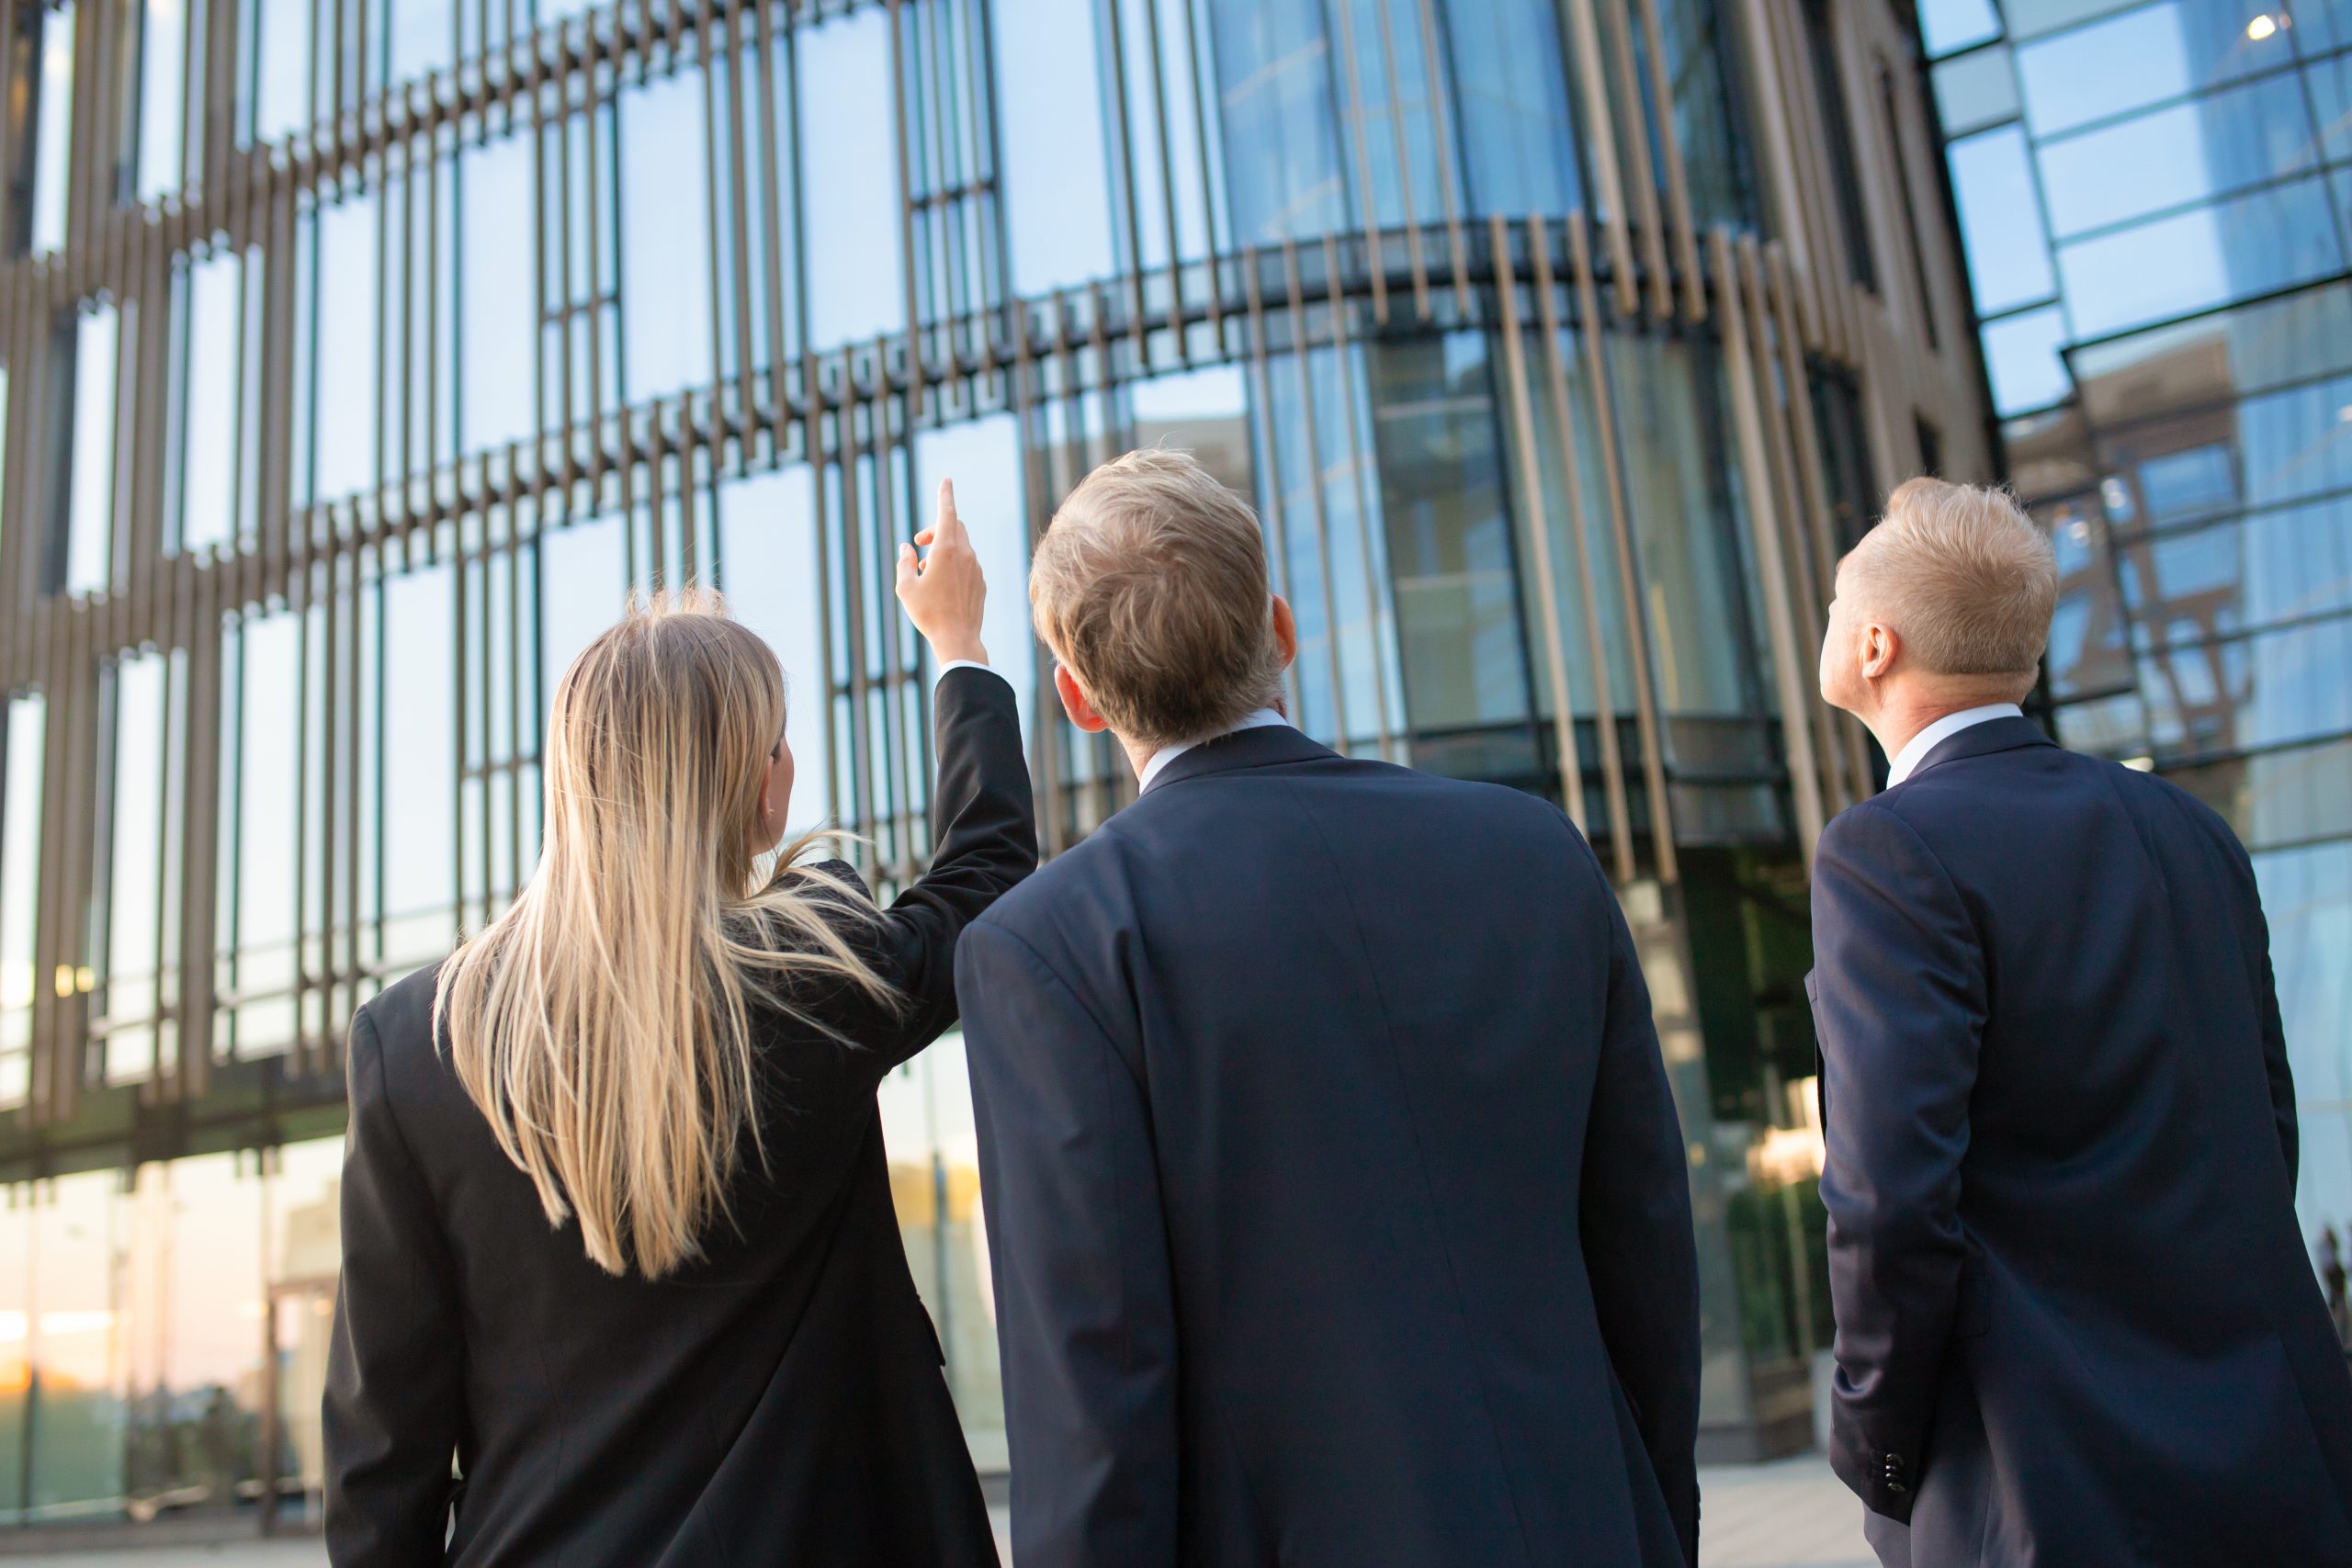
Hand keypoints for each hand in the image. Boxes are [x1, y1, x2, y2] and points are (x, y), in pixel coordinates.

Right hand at [896, 479, 988, 667]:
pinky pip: (967, 564)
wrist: (958, 639)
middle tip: (919, 543)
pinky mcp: (981, 583)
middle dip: (936, 529)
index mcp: (947, 550)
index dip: (945, 494)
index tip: (946, 480)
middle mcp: (965, 555)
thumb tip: (907, 548)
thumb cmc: (928, 614)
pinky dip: (953, 564)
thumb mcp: (905, 587)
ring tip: (925, 571)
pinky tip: (941, 584)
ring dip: (943, 550)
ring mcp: (976, 569)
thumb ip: (904, 562)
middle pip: (955, 527)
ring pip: (961, 546)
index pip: (947, 512)